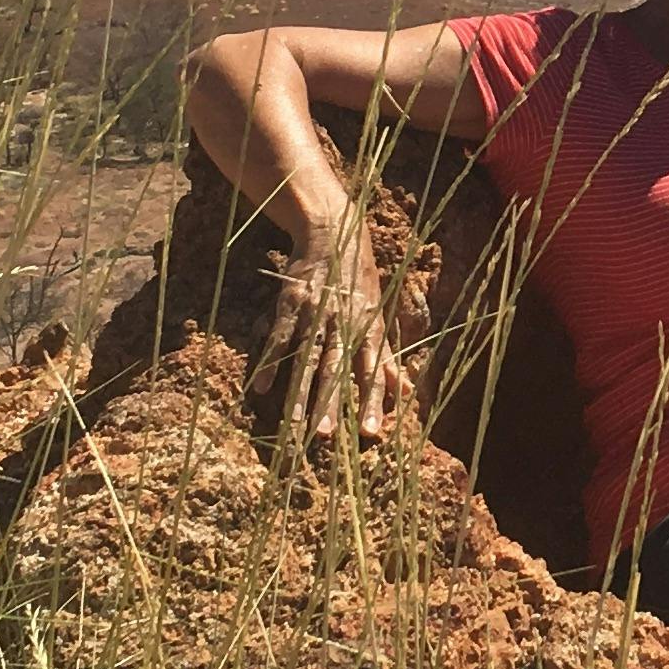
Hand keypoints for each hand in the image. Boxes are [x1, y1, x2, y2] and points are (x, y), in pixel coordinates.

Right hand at [255, 232, 408, 450]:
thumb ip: (387, 358)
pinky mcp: (291, 303)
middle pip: (336, 370)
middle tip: (324, 438)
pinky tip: (261, 388)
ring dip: (300, 391)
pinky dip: (270, 361)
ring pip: (306, 358)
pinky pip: (279, 336)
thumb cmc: (359, 281)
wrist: (334, 231)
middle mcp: (343, 324)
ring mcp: (316, 314)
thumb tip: (406, 393)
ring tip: (294, 424)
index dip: (371, 402)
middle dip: (330, 403)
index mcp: (368, 330)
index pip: (372, 372)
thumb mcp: (378, 316)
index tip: (371, 434)